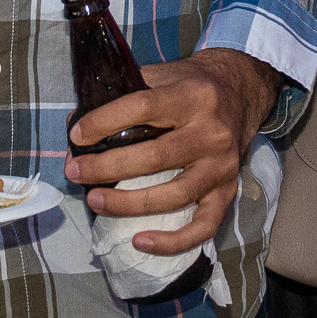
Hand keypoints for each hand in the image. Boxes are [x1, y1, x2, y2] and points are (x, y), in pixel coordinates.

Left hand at [65, 47, 278, 258]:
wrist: (241, 92)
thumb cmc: (192, 85)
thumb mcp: (162, 75)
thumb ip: (124, 92)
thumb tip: (76, 121)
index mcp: (193, 96)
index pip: (143, 107)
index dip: (105, 122)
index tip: (76, 136)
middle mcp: (212, 132)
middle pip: (155, 156)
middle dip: (107, 167)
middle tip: (75, 171)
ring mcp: (222, 166)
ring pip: (175, 194)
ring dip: (129, 204)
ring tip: (95, 201)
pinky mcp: (228, 192)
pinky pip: (203, 226)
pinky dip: (172, 241)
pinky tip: (140, 242)